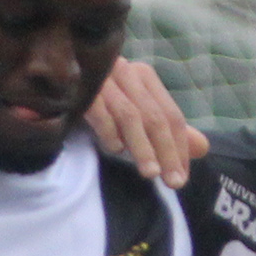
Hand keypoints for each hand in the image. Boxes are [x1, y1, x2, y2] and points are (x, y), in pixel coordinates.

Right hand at [85, 58, 207, 187]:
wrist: (52, 79)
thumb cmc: (99, 99)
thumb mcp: (136, 111)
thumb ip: (167, 129)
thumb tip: (203, 147)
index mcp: (144, 78)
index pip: (172, 116)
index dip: (180, 148)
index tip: (181, 178)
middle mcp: (127, 73)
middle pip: (155, 117)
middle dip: (166, 152)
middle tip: (173, 182)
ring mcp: (103, 79)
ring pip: (130, 116)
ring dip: (142, 147)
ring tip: (150, 173)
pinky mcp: (81, 87)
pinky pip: (100, 112)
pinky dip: (110, 131)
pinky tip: (114, 149)